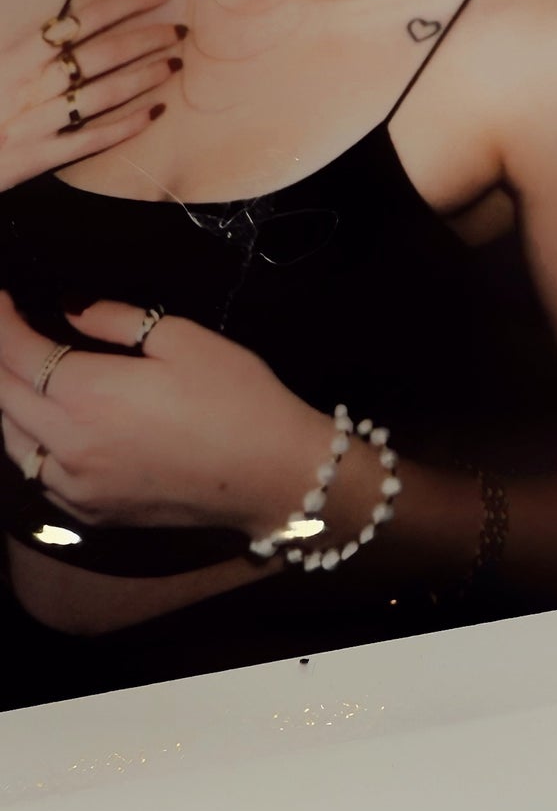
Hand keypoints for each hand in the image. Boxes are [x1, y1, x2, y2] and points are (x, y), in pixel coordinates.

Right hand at [0, 0, 181, 197]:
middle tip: (179, 29)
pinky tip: (154, 113)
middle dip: (147, 38)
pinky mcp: (41, 154)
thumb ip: (31, 39)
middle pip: (102, 53)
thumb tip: (68, 13)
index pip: (82, 18)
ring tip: (174, 65)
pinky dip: (127, 125)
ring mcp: (38, 120)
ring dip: (145, 77)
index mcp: (18, 52)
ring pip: (104, 93)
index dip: (127, 2)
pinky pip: (93, 138)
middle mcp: (30, 82)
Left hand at [0, 293, 326, 537]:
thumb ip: (116, 320)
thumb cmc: (237, 398)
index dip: (1, 320)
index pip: (16, 352)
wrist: (275, 475)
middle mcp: (66, 443)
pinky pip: (38, 476)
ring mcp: (75, 485)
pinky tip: (44, 429)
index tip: (2, 298)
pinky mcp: (91, 512)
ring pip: (12, 442)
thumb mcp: (183, 339)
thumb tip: (70, 308)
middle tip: (9, 332)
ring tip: (18, 376)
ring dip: (7, 404)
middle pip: (2, 396)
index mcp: (86, 394)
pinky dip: (29, 446)